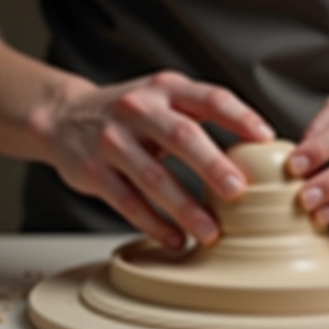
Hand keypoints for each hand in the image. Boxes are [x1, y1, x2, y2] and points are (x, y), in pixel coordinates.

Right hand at [30, 70, 274, 248]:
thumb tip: (260, 146)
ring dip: (185, 208)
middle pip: (182, 136)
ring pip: (153, 177)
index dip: (240, 116)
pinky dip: (154, 224)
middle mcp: (137, 109)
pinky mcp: (92, 171)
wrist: (62, 116)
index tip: (266, 139)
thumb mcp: (165, 98)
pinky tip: (176, 239)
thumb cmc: (129, 113)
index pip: (210, 97)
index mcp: (165, 89)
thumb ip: (204, 113)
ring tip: (211, 232)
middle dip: (212, 166)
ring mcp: (112, 140)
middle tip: (238, 192)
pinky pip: (127, 203)